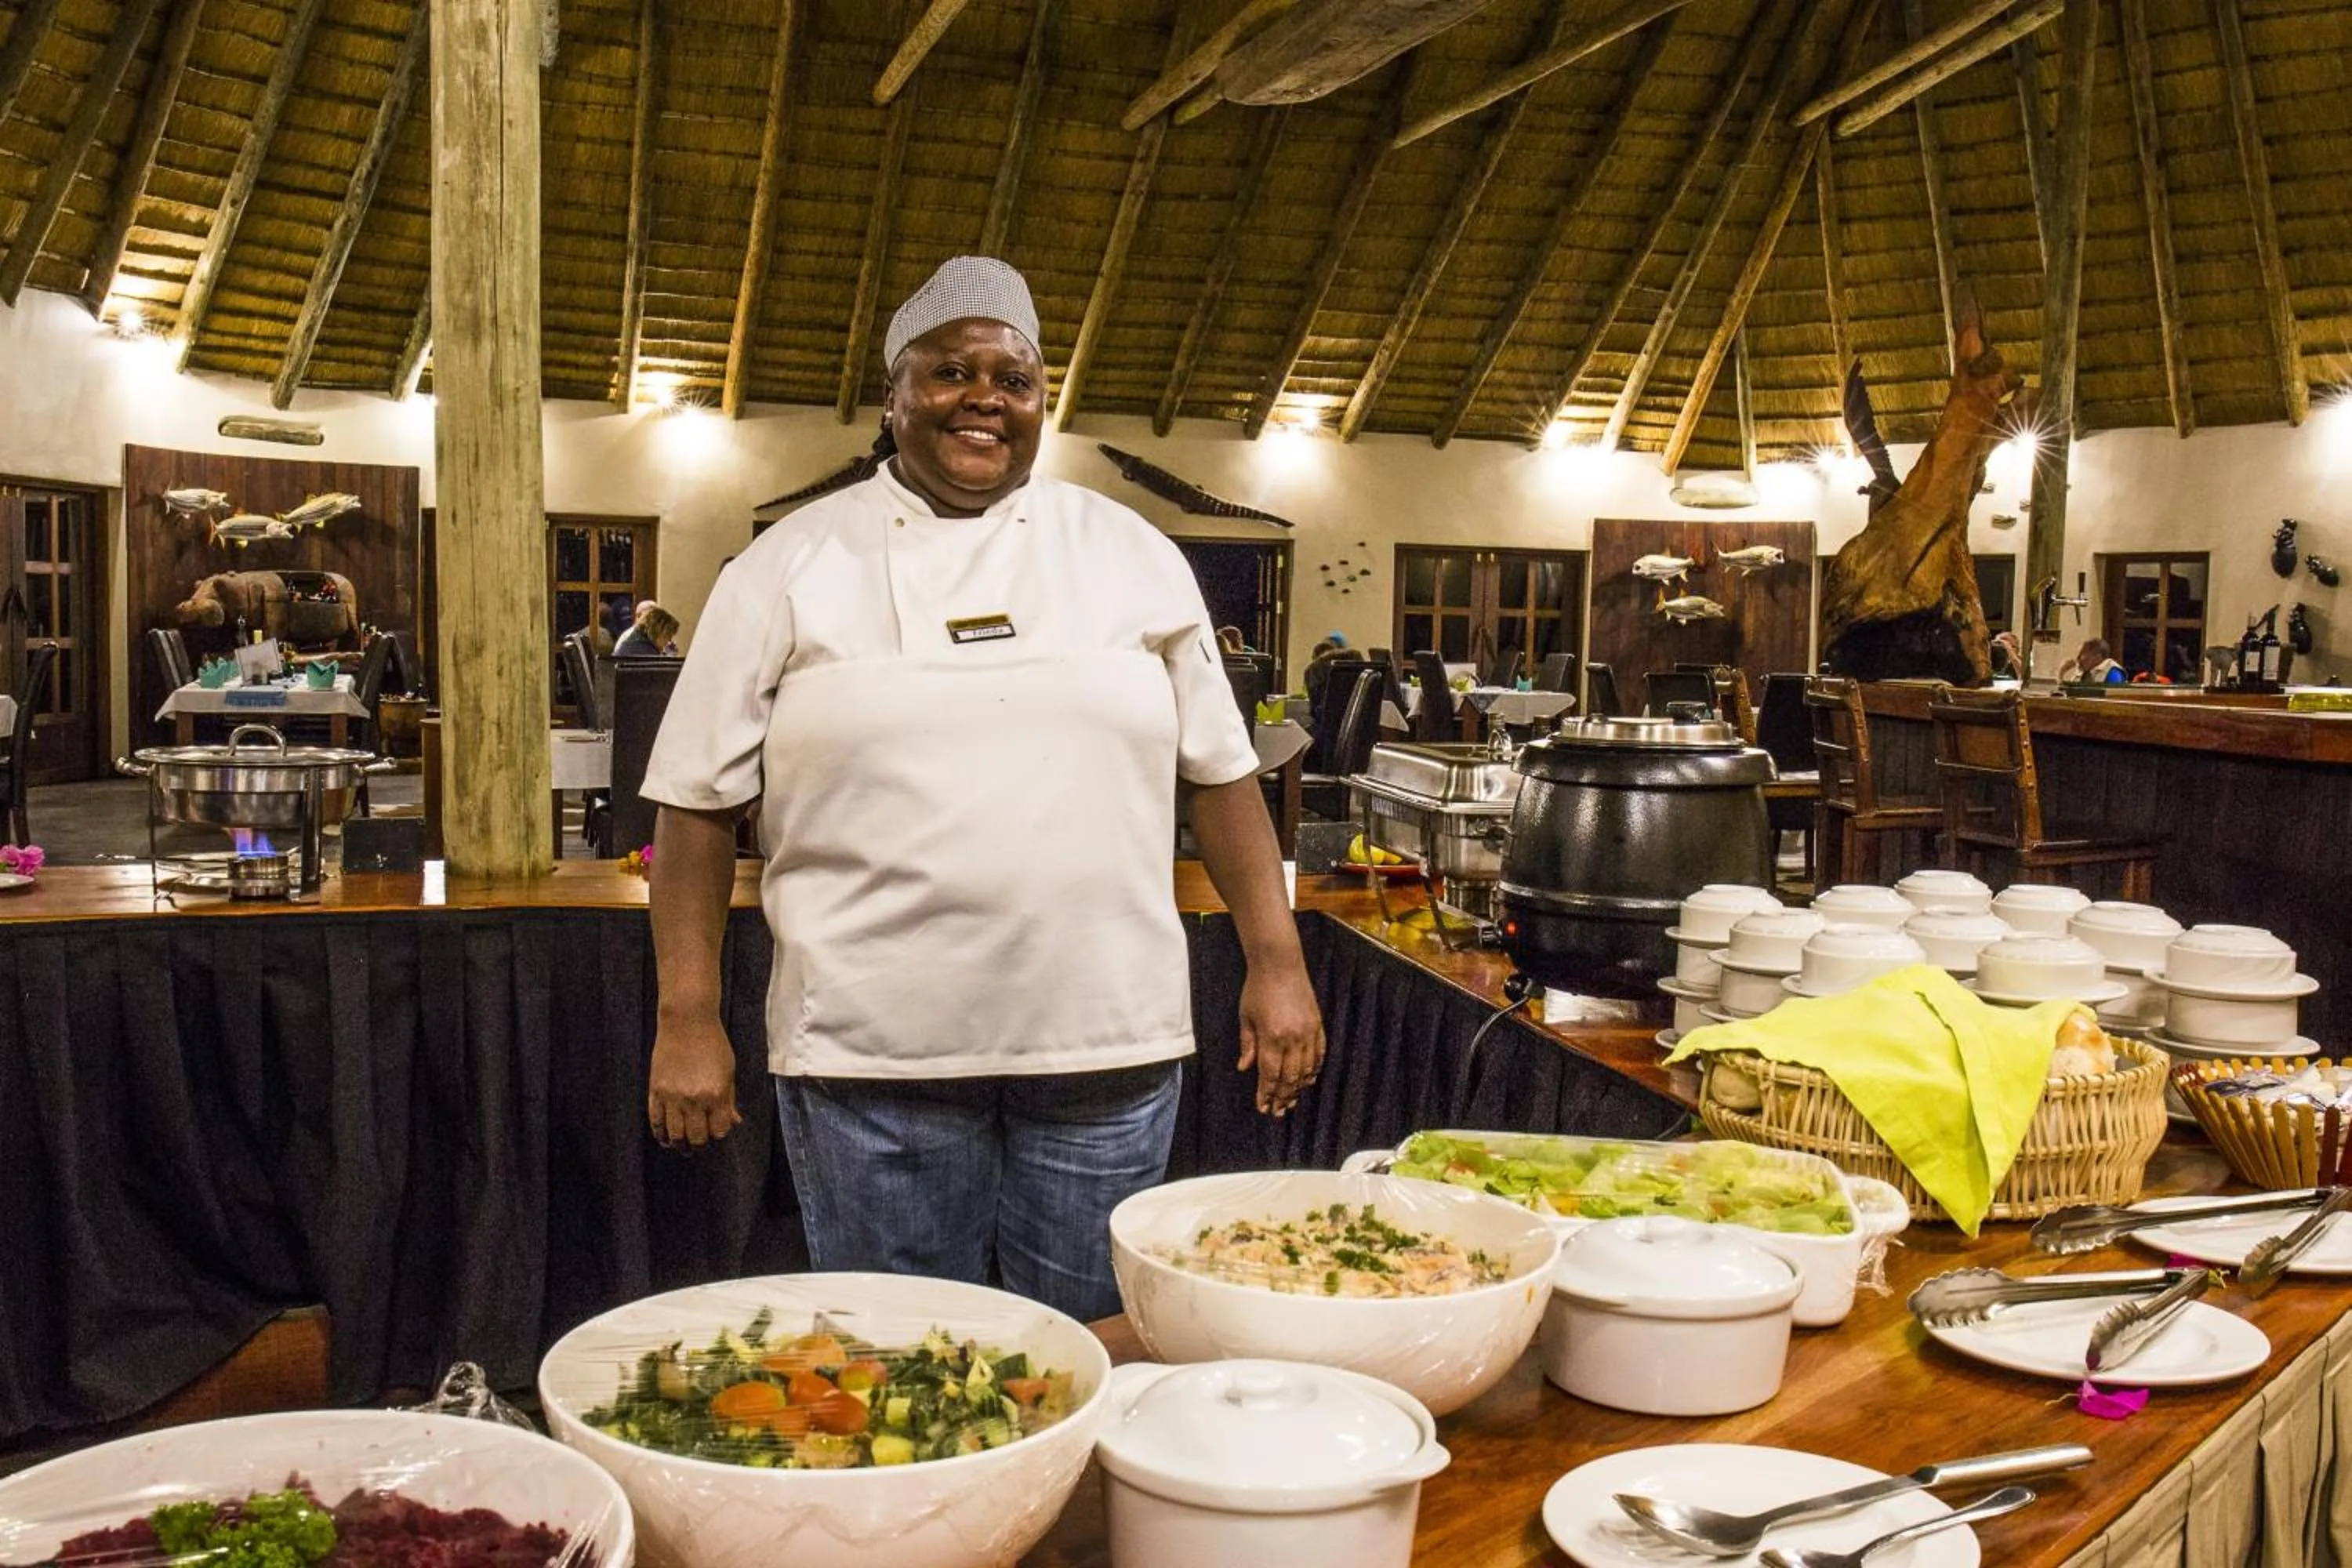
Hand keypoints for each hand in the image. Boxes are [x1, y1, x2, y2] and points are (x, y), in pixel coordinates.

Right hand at [648, 1011, 741, 1148]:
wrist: (687, 1021)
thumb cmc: (713, 1044)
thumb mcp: (728, 1071)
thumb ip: (729, 1099)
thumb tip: (734, 1122)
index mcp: (716, 1094)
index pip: (718, 1130)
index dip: (718, 1134)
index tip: (717, 1131)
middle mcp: (694, 1099)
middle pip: (696, 1136)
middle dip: (700, 1144)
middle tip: (699, 1146)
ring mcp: (672, 1096)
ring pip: (675, 1133)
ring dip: (680, 1144)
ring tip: (683, 1147)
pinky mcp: (655, 1090)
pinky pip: (656, 1120)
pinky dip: (660, 1133)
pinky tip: (665, 1139)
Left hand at [1236, 963, 1323, 1117]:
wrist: (1280, 964)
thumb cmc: (1258, 988)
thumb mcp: (1246, 1017)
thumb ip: (1248, 1044)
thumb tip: (1244, 1068)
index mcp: (1271, 1037)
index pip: (1269, 1074)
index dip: (1266, 1094)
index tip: (1263, 1107)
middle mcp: (1292, 1038)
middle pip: (1289, 1077)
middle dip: (1283, 1097)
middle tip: (1278, 1112)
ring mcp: (1307, 1031)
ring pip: (1306, 1069)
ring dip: (1298, 1088)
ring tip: (1292, 1101)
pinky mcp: (1317, 1024)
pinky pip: (1319, 1053)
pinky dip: (1314, 1069)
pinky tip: (1309, 1079)